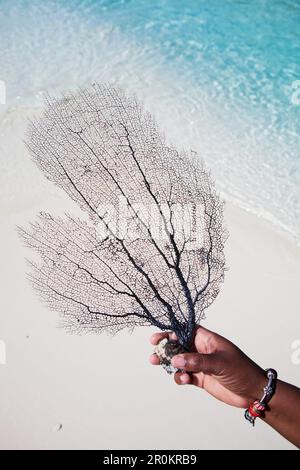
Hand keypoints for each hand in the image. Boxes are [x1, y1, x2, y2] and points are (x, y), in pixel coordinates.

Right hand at [150, 326, 265, 407]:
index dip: (172, 331)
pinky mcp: (200, 378)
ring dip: (168, 362)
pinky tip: (183, 379)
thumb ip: (197, 361)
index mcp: (207, 339)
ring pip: (178, 361)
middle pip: (178, 345)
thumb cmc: (242, 370)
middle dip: (165, 347)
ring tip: (157, 363)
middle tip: (154, 350)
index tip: (159, 337)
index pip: (186, 331)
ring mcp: (200, 364)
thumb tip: (175, 359)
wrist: (253, 392)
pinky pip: (184, 375)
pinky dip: (179, 377)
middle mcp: (202, 350)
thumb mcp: (219, 362)